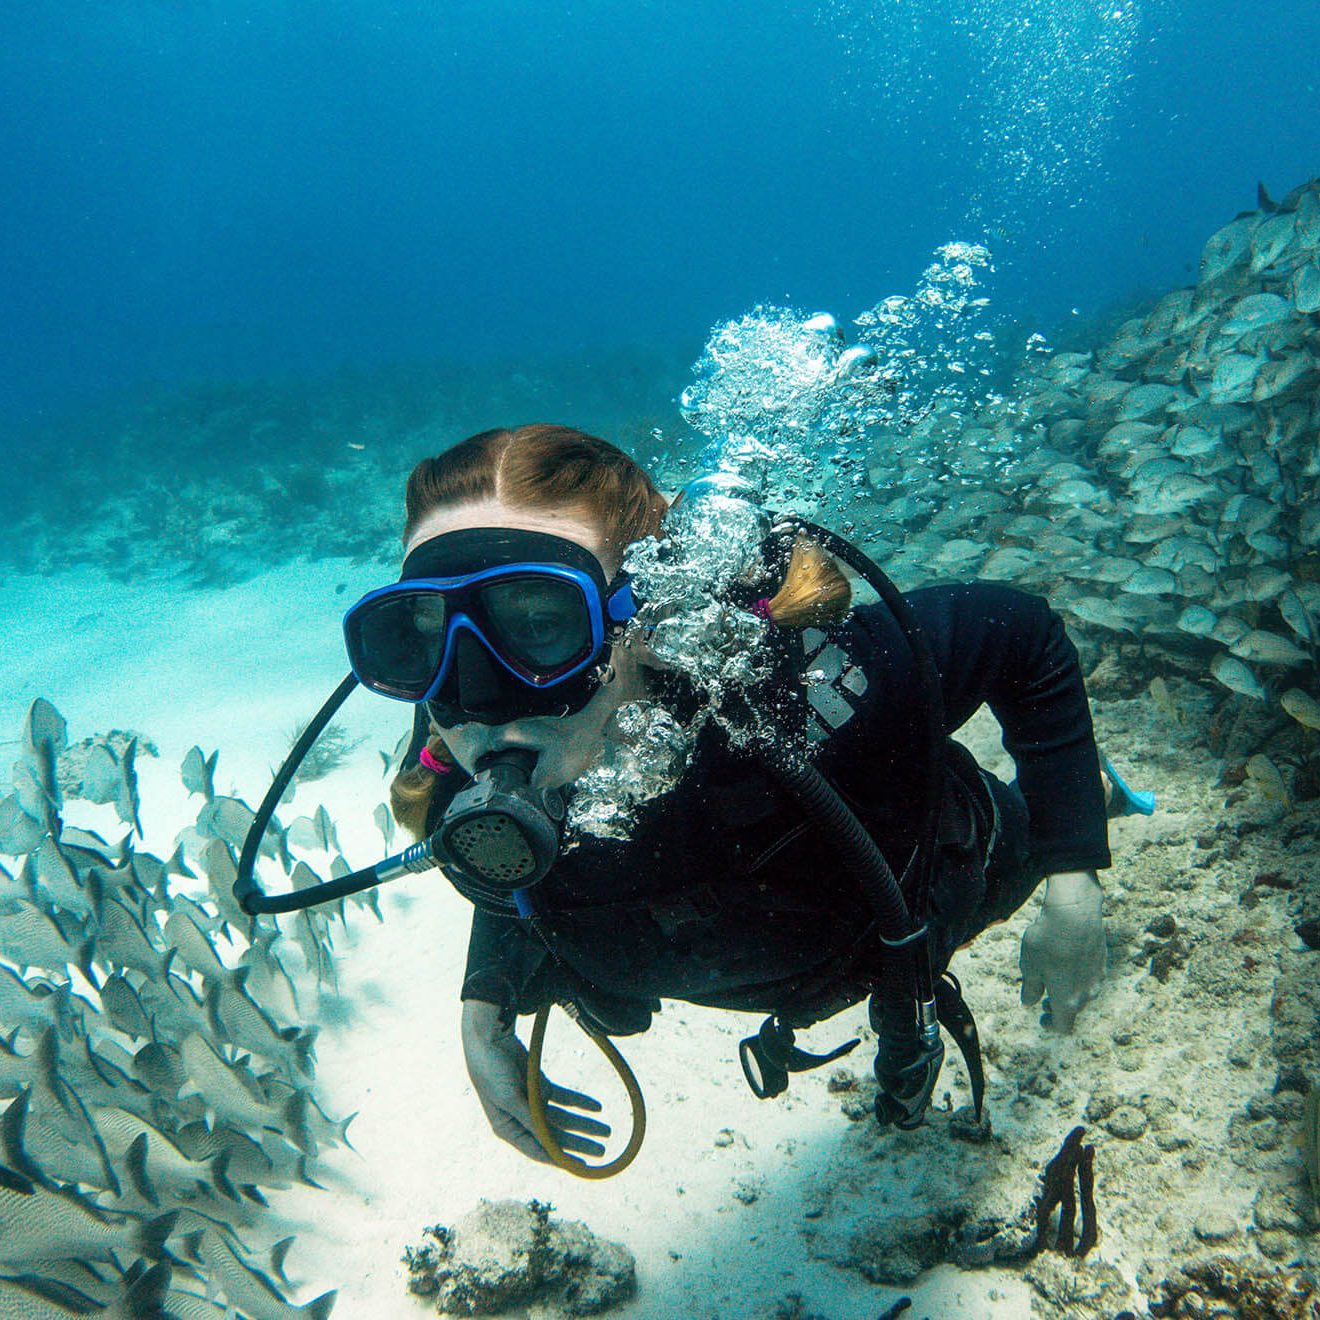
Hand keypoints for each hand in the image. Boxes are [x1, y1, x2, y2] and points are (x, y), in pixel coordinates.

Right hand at [460, 1000, 609, 1163]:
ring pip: (563, 1118)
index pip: (539, 1150)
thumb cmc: (491, 1071)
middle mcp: (522, 1119)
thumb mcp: (509, 1099)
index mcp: (509, 1129)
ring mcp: (533, 1102)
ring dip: (584, 1124)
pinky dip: (580, 1102)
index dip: (560, 1159)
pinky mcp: (541, 1086)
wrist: (489, 1038)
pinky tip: (596, 1107)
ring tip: (606, 1131)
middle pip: (555, 1136)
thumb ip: (530, 1119)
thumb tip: (549, 1142)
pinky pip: (564, 1098)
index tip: (582, 1166)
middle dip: (578, 1143)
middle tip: (601, 1151)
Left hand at [1019, 870, 1105, 1032]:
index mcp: (1068, 1001)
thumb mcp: (1030, 966)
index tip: (1042, 1018)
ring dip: (1070, 992)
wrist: (1075, 914)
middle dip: (1059, 1007)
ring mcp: (1098, 978)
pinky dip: (1078, 977)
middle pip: (1074, 1009)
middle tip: (1045, 1000)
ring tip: (1054, 979)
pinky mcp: (1103, 961)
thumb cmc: (1048, 942)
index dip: (1051, 1025)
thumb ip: (1031, 988)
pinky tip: (1067, 962)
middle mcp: (1087, 994)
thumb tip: (1029, 1002)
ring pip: (1083, 993)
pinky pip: (1090, 977)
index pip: (1063, 1026)